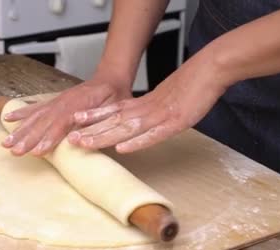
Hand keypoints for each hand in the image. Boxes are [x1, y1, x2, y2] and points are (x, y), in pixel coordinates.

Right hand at [1, 74, 131, 155]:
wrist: (111, 79)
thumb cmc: (115, 96)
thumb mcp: (115, 109)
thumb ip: (100, 122)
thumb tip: (83, 136)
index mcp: (79, 104)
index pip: (61, 123)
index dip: (49, 138)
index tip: (38, 151)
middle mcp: (64, 102)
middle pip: (43, 122)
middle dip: (28, 138)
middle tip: (15, 152)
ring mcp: (57, 101)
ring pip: (35, 117)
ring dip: (20, 131)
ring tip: (6, 144)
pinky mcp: (54, 102)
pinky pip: (35, 108)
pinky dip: (21, 114)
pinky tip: (8, 119)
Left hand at [67, 52, 228, 152]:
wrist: (209, 70)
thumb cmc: (190, 86)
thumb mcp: (163, 99)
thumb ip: (148, 110)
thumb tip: (134, 122)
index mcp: (143, 103)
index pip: (113, 111)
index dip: (93, 117)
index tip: (74, 122)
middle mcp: (146, 109)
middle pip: (113, 121)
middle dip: (91, 131)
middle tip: (70, 139)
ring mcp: (159, 116)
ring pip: (126, 128)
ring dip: (104, 137)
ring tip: (85, 143)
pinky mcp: (174, 122)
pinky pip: (152, 135)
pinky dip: (136, 142)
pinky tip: (122, 149)